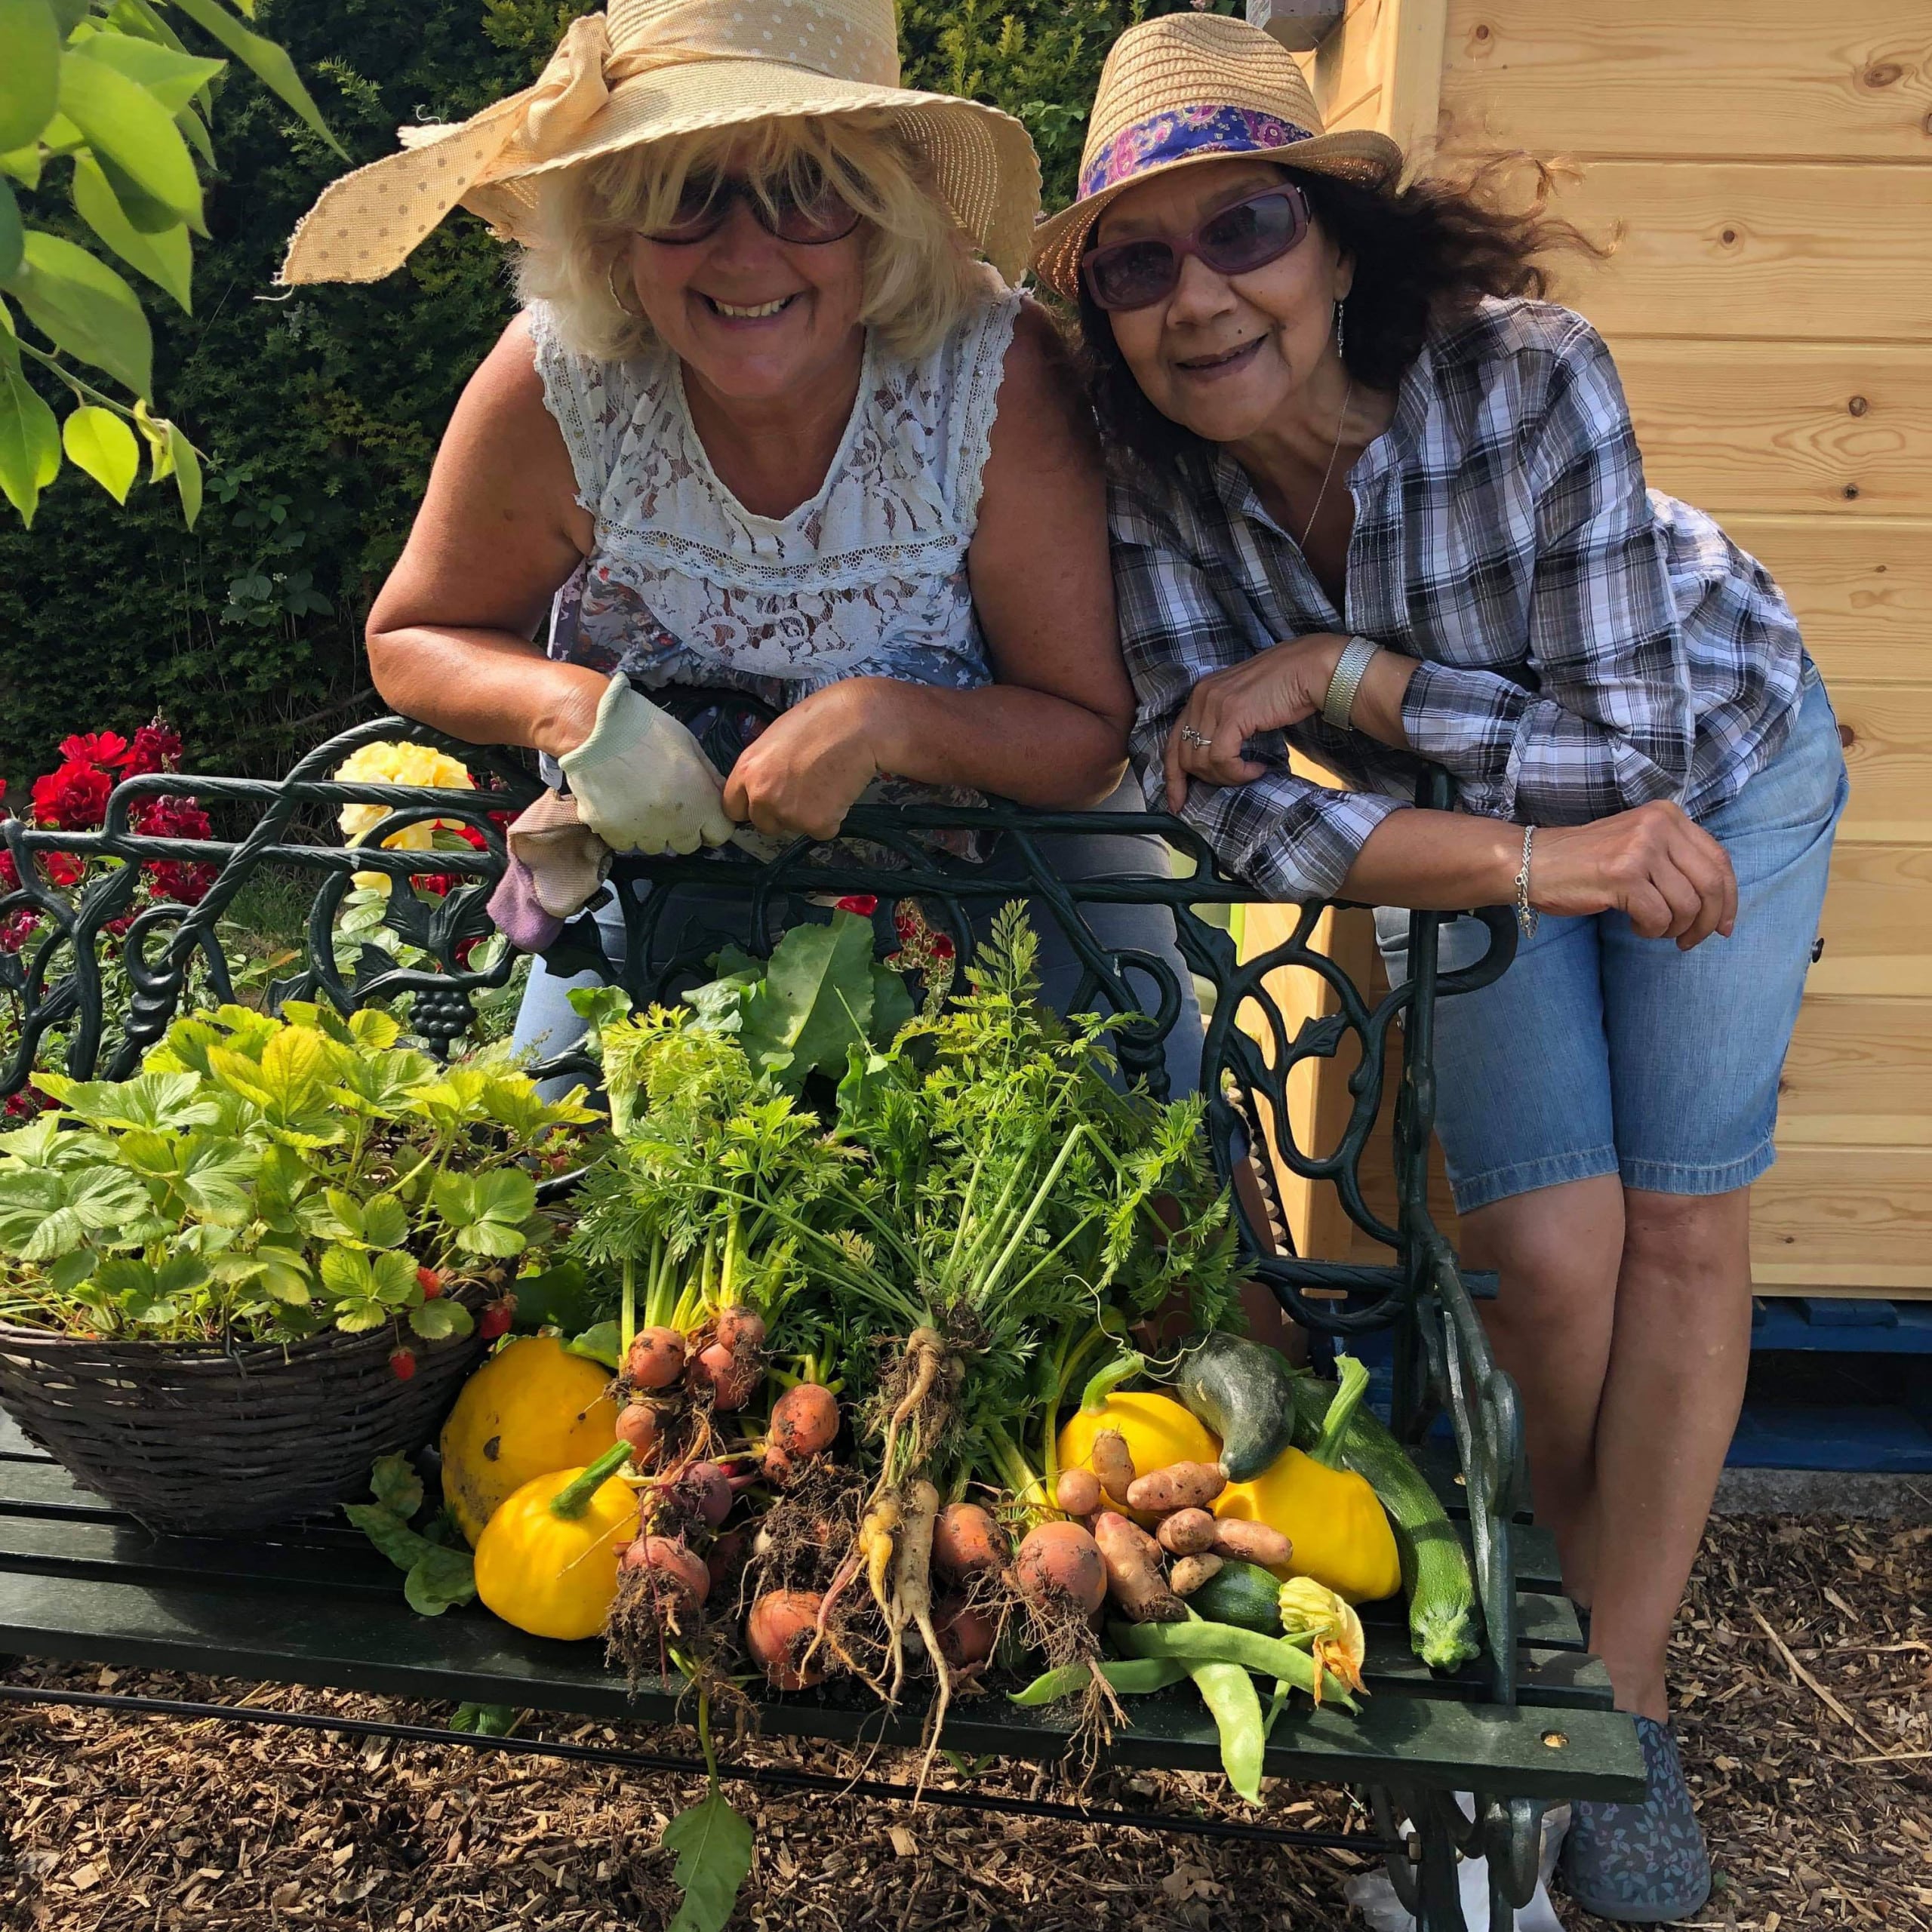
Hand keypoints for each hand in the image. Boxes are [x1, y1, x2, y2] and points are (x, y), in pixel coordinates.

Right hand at [556, 676, 733, 855]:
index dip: (713, 823)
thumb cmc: (646, 729)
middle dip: (683, 828)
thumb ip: (709, 777)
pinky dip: (624, 830)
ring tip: (639, 801)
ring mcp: (642, 832)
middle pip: (687, 845)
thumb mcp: (688, 745)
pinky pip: (624, 842)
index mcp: (700, 802)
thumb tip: (719, 797)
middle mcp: (674, 825)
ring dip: (653, 831)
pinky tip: (618, 805)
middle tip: (668, 803)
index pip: (720, 834)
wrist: (594, 727)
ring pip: (655, 846)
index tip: (702, 812)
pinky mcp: (611, 832)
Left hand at [721, 680, 885, 841]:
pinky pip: (822, 830)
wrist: (858, 725)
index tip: (764, 804)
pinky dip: (833, 818)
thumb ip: (764, 766)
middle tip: (805, 792)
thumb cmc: (821, 719)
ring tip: (827, 785)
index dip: (751, 806)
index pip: (732, 807)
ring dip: (808, 815)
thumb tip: (767, 781)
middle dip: (780, 815)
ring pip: (794, 827)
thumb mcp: (776, 738)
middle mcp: (761, 796)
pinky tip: (840, 792)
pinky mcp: (815, 824)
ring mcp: (787, 813)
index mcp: (746, 770)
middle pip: (763, 824)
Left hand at [1164, 633, 1349, 809]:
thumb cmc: (1283, 689)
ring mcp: (1214, 704)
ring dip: (1228, 776)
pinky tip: (1257, 768)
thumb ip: (1221, 724)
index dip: (1173, 777)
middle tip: (1234, 780)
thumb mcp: (1241, 705)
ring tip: (1250, 771)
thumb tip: (1212, 761)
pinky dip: (1239, 772)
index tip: (1177, 803)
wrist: (1309, 668)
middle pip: (1184, 756)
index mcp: (1199, 695)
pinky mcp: (1232, 714)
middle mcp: (1201, 697)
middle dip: (1206, 778)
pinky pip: (1223, 758)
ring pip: (1202, 761)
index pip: (1172, 742)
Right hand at [1531, 801, 1737, 948]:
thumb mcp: (1639, 846)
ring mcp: (1641, 848)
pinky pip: (1658, 916)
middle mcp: (1660, 826)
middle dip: (1707, 922)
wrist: (1532, 862)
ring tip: (1652, 929)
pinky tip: (1635, 925)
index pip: (1720, 860)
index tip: (1724, 926)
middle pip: (1712, 884)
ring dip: (1673, 928)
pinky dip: (1650, 929)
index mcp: (1669, 815)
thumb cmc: (1585, 861)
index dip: (1729, 899)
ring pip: (1687, 905)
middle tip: (1690, 941)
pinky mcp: (1623, 875)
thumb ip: (1676, 860)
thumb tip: (1717, 904)